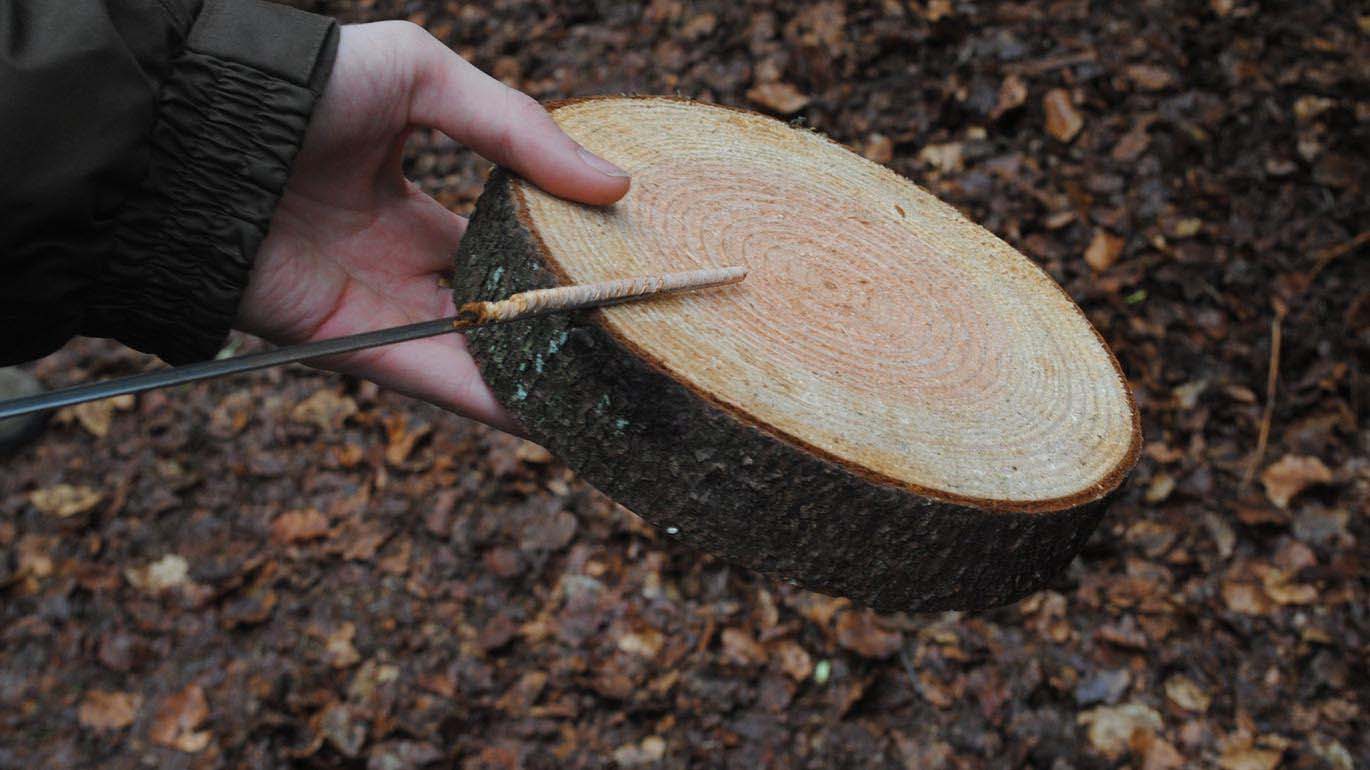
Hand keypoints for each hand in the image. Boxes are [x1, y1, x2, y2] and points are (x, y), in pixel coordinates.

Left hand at [237, 22, 629, 431]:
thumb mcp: (424, 77)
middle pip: (493, 307)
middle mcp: (396, 263)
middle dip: (553, 323)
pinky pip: (437, 382)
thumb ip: (516, 128)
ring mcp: (377, 308)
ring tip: (612, 392)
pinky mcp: (353, 345)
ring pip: (473, 356)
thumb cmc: (306, 87)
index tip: (619, 266)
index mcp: (409, 202)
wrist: (204, 130)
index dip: (557, 253)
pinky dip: (492, 404)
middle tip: (629, 336)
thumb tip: (613, 184)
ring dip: (535, 375)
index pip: (500, 241)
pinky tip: (552, 419)